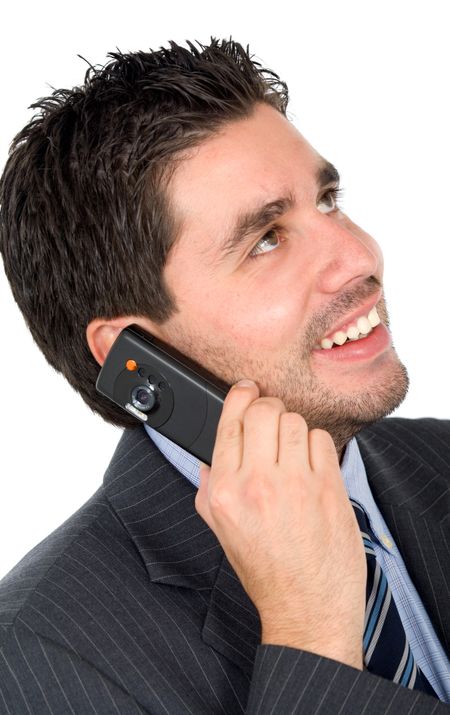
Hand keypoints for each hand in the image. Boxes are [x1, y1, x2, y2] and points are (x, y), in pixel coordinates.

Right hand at [195, 379, 365, 669]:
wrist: (308, 607)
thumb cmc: (265, 571)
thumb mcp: (222, 531)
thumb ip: (210, 488)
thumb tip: (210, 456)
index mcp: (225, 492)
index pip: (229, 421)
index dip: (239, 395)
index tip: (246, 389)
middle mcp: (257, 483)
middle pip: (263, 410)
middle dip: (267, 407)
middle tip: (270, 421)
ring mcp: (296, 483)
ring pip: (294, 421)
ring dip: (293, 431)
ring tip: (293, 455)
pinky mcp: (328, 487)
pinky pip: (322, 440)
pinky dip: (317, 447)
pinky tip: (312, 468)